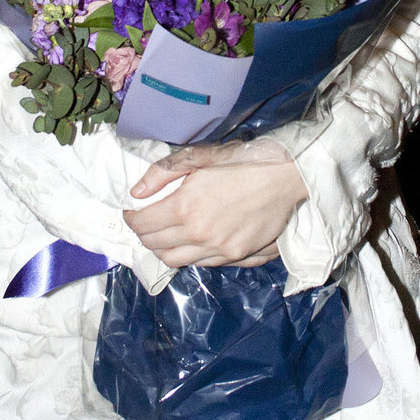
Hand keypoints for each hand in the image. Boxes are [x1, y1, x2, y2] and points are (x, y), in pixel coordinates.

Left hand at [124, 143, 306, 268]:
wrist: (288, 176)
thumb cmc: (245, 160)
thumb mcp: (201, 156)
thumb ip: (163, 172)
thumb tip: (137, 191)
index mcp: (185, 207)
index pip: (142, 224)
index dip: (131, 218)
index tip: (132, 210)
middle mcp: (199, 235)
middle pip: (155, 246)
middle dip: (144, 234)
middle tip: (144, 222)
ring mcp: (220, 250)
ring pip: (176, 260)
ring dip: (164, 249)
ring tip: (165, 234)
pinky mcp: (238, 256)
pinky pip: (202, 264)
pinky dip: (190, 255)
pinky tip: (193, 240)